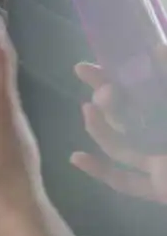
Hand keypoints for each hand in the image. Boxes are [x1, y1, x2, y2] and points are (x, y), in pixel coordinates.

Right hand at [71, 47, 166, 204]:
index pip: (145, 86)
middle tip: (87, 77)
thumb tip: (157, 46)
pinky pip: (127, 182)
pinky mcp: (160, 188)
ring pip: (121, 144)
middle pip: (129, 111)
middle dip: (105, 93)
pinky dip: (101, 172)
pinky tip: (77, 157)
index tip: (93, 62)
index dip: (119, 73)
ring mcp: (163, 162)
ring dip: (99, 127)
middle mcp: (166, 131)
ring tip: (88, 110)